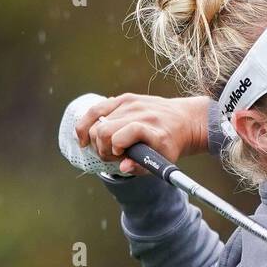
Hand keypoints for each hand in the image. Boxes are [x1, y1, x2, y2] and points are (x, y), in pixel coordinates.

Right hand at [74, 94, 209, 174]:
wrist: (184, 120)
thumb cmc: (171, 145)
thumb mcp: (163, 162)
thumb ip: (141, 167)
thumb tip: (122, 168)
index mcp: (153, 130)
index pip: (123, 136)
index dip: (116, 149)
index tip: (120, 157)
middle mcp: (141, 114)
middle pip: (104, 130)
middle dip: (102, 148)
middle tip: (112, 156)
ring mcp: (131, 103)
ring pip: (96, 121)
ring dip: (95, 139)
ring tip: (105, 148)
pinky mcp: (123, 98)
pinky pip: (95, 109)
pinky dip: (85, 124)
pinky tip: (83, 137)